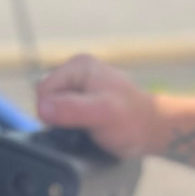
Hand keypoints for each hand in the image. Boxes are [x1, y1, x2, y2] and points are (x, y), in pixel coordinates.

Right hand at [36, 55, 158, 158]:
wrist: (152, 130)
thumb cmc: (132, 121)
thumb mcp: (101, 114)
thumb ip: (71, 109)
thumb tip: (43, 108)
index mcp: (79, 65)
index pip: (43, 89)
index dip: (52, 111)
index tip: (76, 121)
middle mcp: (77, 71)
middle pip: (46, 98)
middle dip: (60, 116)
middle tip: (87, 124)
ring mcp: (79, 85)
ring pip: (53, 108)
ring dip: (66, 121)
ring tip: (90, 125)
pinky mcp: (81, 99)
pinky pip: (62, 113)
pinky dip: (71, 124)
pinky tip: (88, 126)